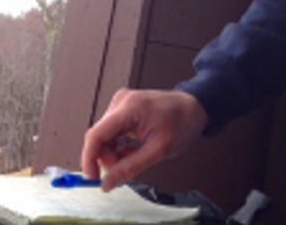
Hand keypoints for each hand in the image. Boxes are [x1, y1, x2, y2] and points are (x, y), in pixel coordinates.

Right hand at [80, 89, 207, 191]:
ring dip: (114, 153)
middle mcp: (122, 102)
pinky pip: (111, 133)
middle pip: (99, 137)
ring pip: (104, 137)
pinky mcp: (124, 109)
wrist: (195, 107)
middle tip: (125, 169)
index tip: (93, 178)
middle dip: (108, 158)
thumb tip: (108, 182)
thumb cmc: (184, 121)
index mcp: (130, 108)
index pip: (96, 134)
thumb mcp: (160, 150)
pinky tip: (133, 149)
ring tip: (135, 155)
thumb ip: (131, 167)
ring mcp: (122, 104)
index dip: (89, 159)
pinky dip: (119, 146)